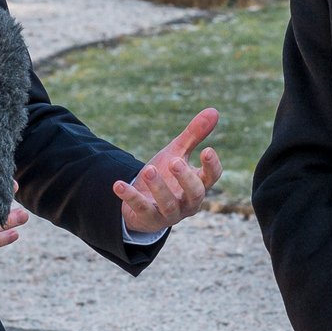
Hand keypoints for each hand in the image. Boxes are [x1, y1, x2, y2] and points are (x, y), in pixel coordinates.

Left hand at [115, 107, 222, 232]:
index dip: (212, 166)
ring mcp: (169, 214)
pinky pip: (141, 209)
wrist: (143, 202)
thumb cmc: (166, 175)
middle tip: (174, 162)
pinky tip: (118, 184)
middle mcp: (188, 202)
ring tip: (148, 170)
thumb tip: (213, 110)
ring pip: (169, 205)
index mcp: (198, 184)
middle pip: (195, 194)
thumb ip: (194, 135)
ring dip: (159, 188)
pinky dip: (130, 197)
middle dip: (185, 179)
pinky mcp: (149, 219)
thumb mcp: (178, 153)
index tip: (207, 150)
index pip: (212, 177)